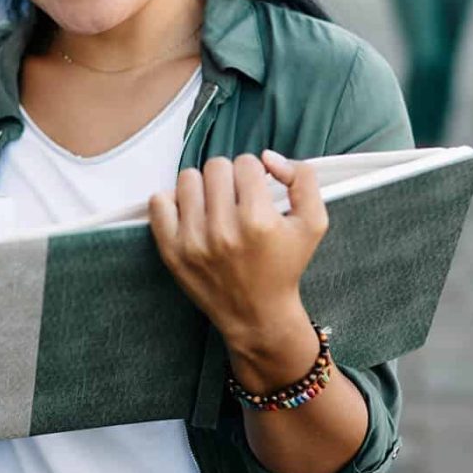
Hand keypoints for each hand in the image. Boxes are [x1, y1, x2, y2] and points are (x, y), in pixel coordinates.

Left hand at [148, 151, 324, 346]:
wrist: (257, 315)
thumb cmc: (285, 266)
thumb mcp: (313, 223)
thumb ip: (303, 179)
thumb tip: (268, 158)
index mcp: (258, 220)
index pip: (247, 163)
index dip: (255, 175)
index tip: (257, 194)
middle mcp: (223, 230)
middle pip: (217, 167)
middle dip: (230, 179)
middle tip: (237, 201)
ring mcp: (193, 241)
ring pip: (188, 178)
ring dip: (203, 188)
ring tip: (215, 207)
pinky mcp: (171, 250)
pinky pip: (158, 202)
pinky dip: (173, 202)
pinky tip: (191, 215)